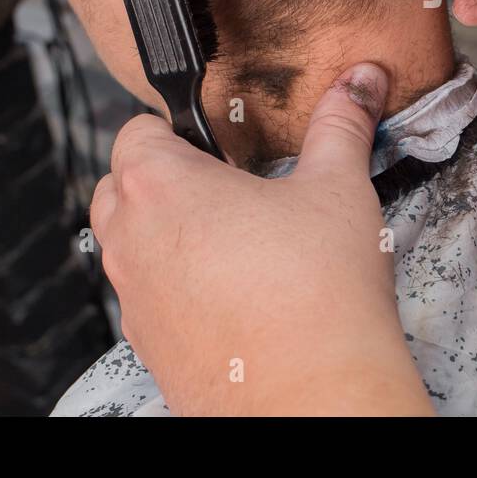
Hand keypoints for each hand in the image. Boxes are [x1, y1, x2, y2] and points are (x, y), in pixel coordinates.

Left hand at [89, 63, 432, 415]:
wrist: (314, 395)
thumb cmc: (317, 293)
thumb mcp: (337, 187)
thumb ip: (341, 124)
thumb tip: (359, 82)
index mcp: (161, 188)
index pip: (135, 131)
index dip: (176, 126)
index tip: (216, 139)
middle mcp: (132, 243)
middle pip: (118, 188)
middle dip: (159, 178)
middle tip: (223, 186)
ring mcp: (136, 301)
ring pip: (128, 248)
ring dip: (164, 235)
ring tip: (233, 240)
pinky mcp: (150, 349)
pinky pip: (148, 301)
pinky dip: (176, 288)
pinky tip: (234, 294)